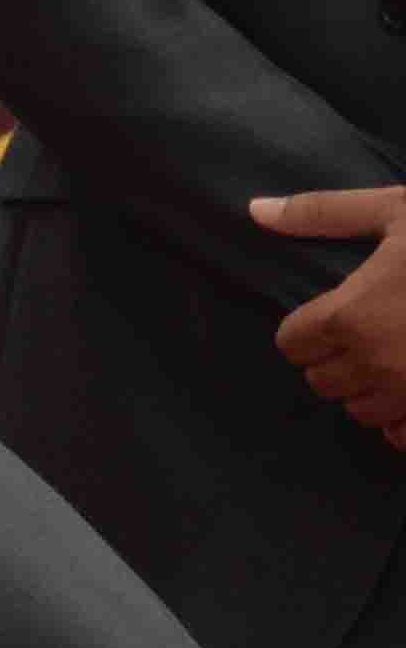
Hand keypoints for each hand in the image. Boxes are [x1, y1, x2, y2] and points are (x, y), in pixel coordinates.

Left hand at [254, 189, 405, 444]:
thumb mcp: (395, 211)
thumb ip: (322, 214)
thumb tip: (255, 210)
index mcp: (352, 316)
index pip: (294, 343)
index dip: (306, 328)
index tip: (330, 313)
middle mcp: (377, 364)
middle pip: (322, 381)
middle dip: (334, 359)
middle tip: (364, 332)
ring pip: (361, 411)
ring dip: (368, 389)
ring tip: (393, 356)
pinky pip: (403, 437)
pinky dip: (403, 420)